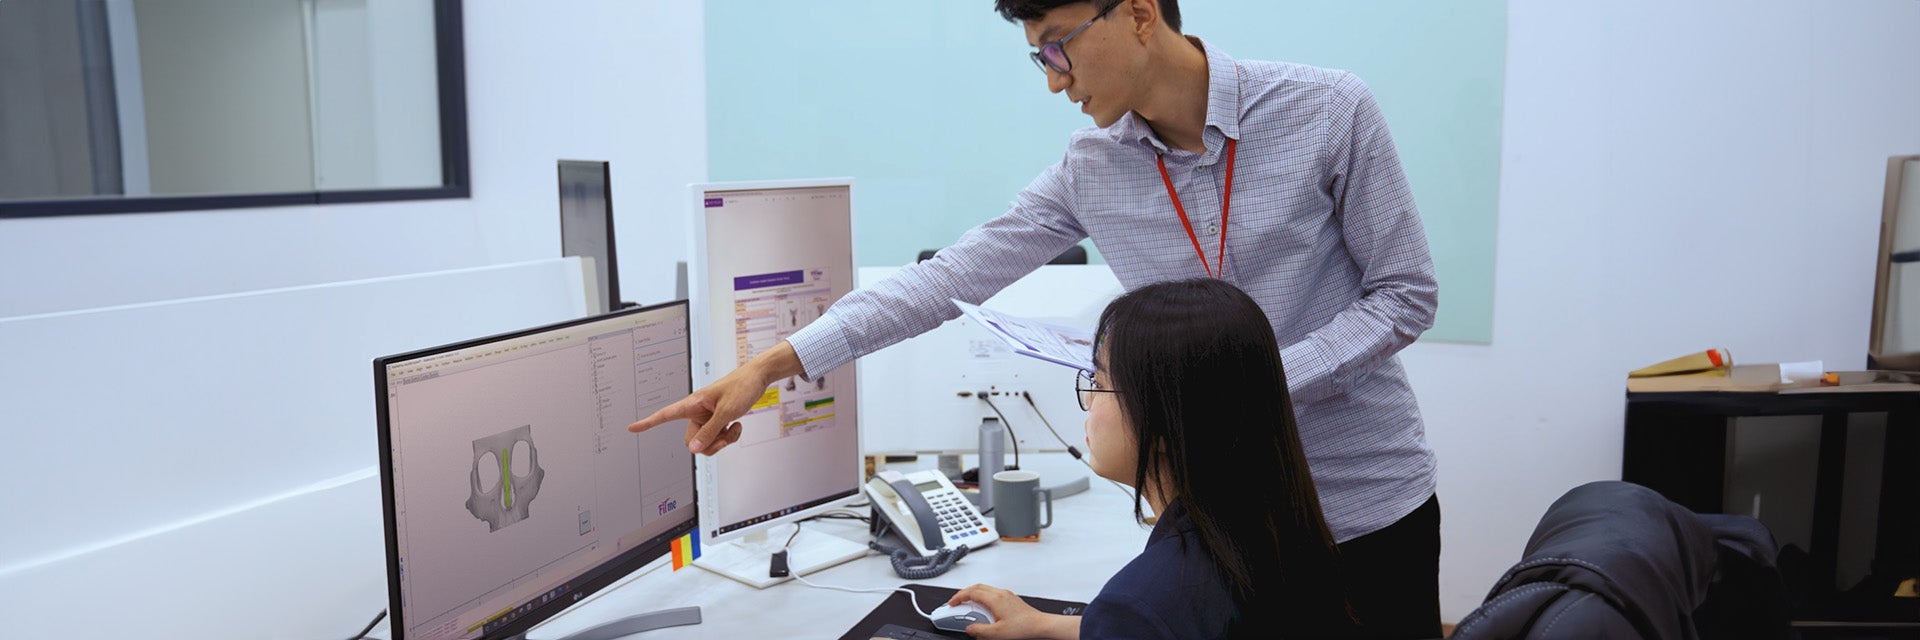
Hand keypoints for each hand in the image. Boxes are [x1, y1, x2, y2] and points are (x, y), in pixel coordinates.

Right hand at [627, 341, 802, 454]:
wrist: (757, 378)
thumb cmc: (741, 386)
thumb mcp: (726, 412)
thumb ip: (710, 431)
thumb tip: (694, 449)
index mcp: (693, 404)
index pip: (665, 415)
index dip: (648, 422)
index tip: (632, 428)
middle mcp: (697, 412)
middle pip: (692, 441)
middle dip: (709, 444)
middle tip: (724, 436)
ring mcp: (707, 418)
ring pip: (706, 442)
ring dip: (721, 440)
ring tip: (733, 428)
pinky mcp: (717, 421)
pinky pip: (717, 438)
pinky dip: (728, 436)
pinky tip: (736, 425)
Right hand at [948, 584, 1078, 639]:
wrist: (1041, 626)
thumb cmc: (1024, 627)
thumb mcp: (996, 634)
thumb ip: (979, 630)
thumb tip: (969, 628)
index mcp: (994, 599)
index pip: (970, 592)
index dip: (958, 597)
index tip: (951, 604)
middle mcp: (1000, 593)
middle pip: (976, 587)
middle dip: (963, 593)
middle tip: (956, 602)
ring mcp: (1007, 595)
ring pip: (985, 589)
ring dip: (973, 594)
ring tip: (967, 605)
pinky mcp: (1011, 599)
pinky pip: (992, 593)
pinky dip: (983, 597)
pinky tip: (984, 608)